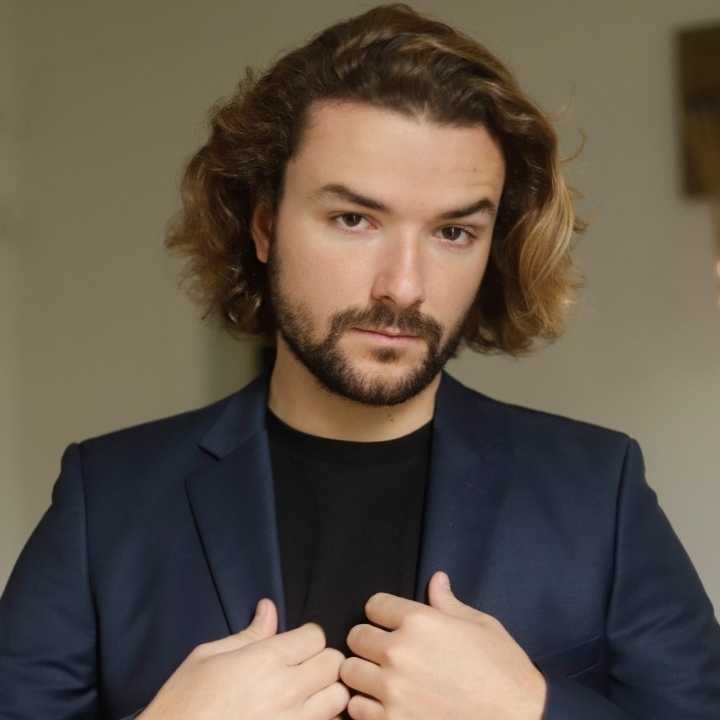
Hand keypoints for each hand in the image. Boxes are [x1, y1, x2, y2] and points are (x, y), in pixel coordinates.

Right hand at [140, 598, 348, 719]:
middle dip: (322, 662)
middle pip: (334, 663)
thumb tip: (268, 609)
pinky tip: (301, 718)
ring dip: (327, 694)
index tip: (295, 646)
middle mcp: (286, 690)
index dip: (307, 638)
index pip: (316, 635)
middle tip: (304, 669)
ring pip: (339, 698)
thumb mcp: (207, 657)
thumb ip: (247, 634)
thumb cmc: (183, 703)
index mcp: (266, 659)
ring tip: (307, 697)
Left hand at [340, 572, 545, 719]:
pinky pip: (356, 709)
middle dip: (369, 642)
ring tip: (382, 679)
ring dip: (363, 674)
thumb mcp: (479, 626)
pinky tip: (384, 705)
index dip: (383, 613)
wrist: (520, 718)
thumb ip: (448, 603)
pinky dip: (366, 707)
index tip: (391, 624)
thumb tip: (436, 579)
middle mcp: (400, 652)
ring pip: (349, 672)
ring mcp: (393, 690)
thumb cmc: (503, 671)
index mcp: (420, 621)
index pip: (374, 604)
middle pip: (356, 636)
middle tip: (387, 653)